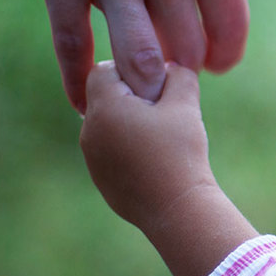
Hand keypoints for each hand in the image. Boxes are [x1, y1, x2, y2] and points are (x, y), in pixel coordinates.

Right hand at [0, 0, 249, 111]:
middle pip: (187, 53)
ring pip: (138, 61)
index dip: (220, 56)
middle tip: (166, 69)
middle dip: (180, 68)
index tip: (210, 62)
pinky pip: (72, 45)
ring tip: (133, 87)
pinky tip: (83, 99)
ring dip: (139, 82)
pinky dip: (80, 81)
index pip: (229, 30)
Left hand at [79, 61, 215, 230]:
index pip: (104, 69)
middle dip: (131, 96)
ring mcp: (92, 157)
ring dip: (129, 122)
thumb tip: (171, 66)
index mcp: (104, 108)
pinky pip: (110, 149)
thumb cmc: (180, 153)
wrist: (177, 209)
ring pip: (107, 124)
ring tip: (162, 137)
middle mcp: (89, 130)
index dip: (131, 69)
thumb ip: (179, 75)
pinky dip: (128, 147)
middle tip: (163, 111)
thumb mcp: (186, 105)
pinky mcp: (100, 178)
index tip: (156, 87)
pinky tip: (155, 159)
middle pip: (104, 97)